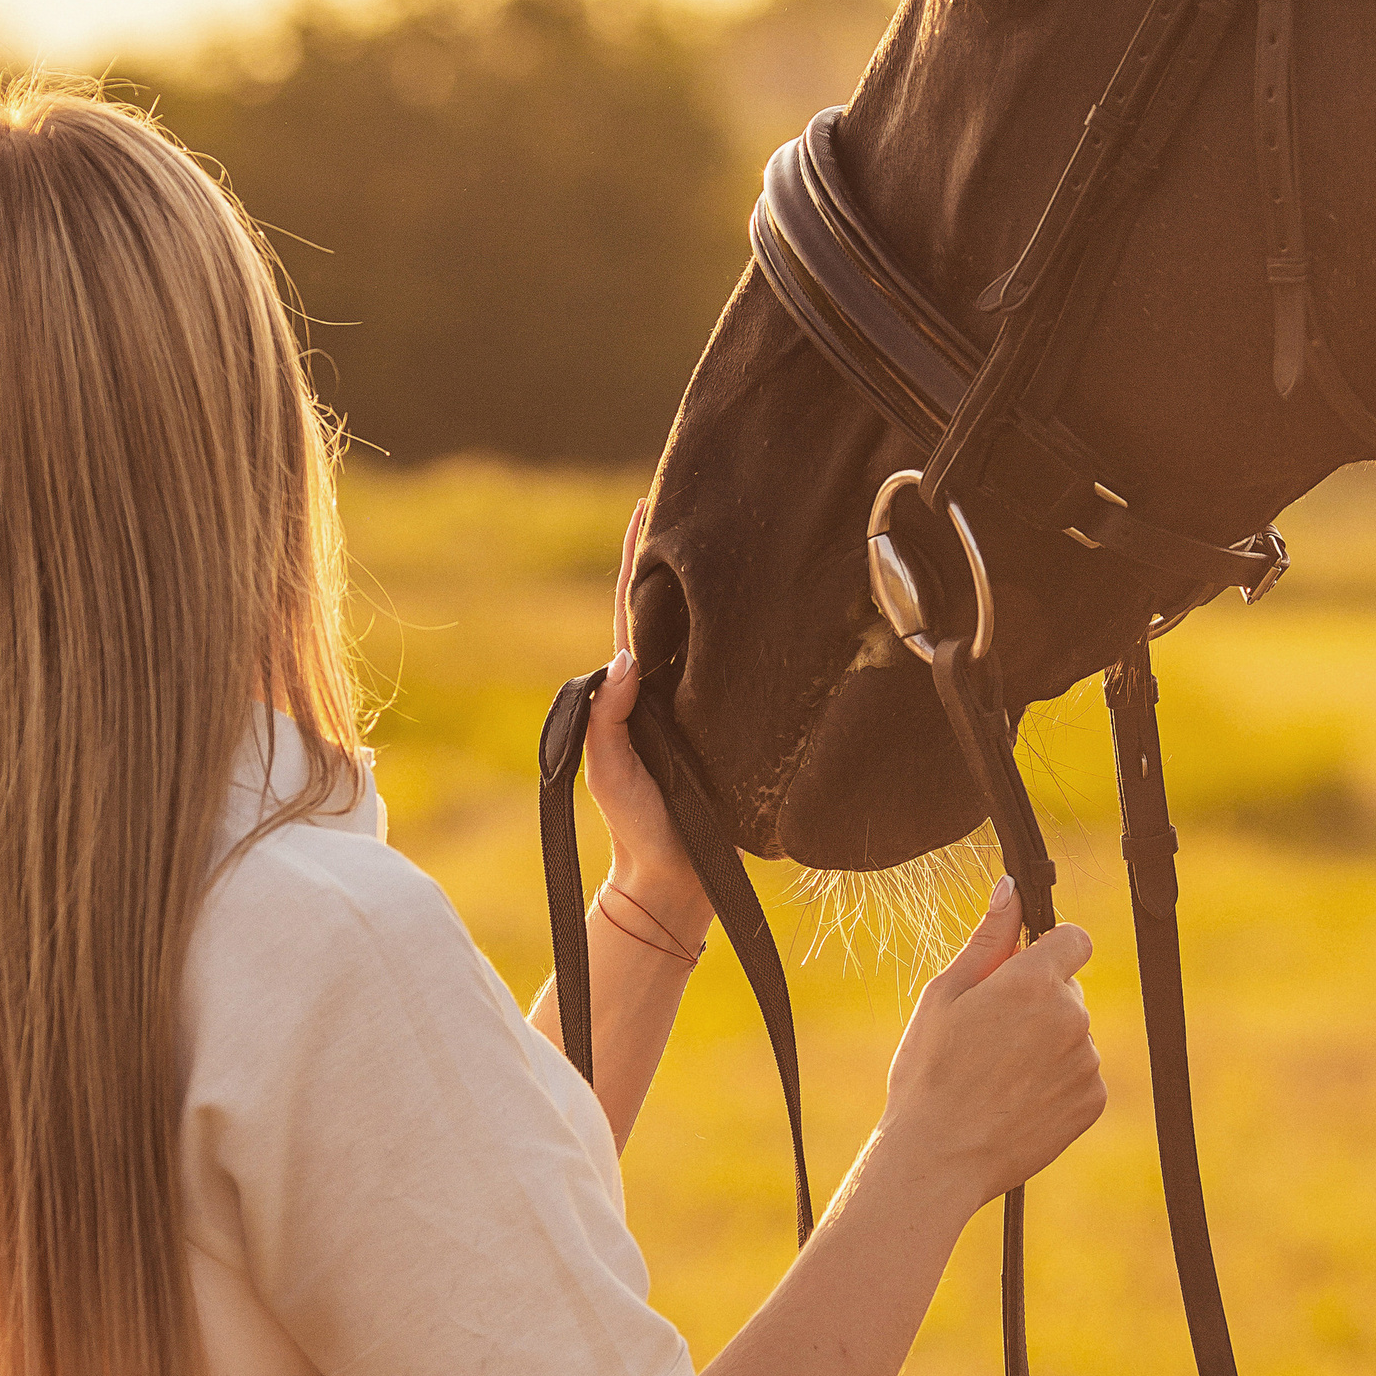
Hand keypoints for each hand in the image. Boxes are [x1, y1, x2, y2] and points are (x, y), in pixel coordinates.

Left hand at [585, 507, 713, 949]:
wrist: (675, 879)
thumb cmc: (637, 826)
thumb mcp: (610, 772)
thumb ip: (607, 722)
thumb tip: (623, 661)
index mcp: (635, 691)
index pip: (633, 614)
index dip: (636, 562)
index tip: (642, 507)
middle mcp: (668, 688)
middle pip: (672, 609)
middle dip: (679, 556)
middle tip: (695, 496)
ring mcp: (700, 705)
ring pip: (706, 634)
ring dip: (716, 587)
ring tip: (734, 533)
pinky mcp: (731, 726)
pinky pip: (737, 671)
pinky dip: (746, 635)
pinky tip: (768, 605)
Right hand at [882, 878, 1103, 1214]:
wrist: (938, 1157)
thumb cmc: (929, 1071)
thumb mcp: (945, 994)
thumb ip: (988, 938)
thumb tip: (1011, 888)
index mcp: (1032, 982)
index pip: (1074, 938)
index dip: (1048, 949)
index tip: (1021, 971)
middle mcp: (1071, 1017)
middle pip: (1069, 989)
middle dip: (1039, 1000)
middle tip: (990, 1035)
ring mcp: (1086, 1062)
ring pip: (1074, 1033)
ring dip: (1047, 1042)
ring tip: (997, 1074)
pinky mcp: (1092, 1101)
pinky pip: (1080, 1073)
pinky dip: (1056, 1081)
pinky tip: (1015, 1099)